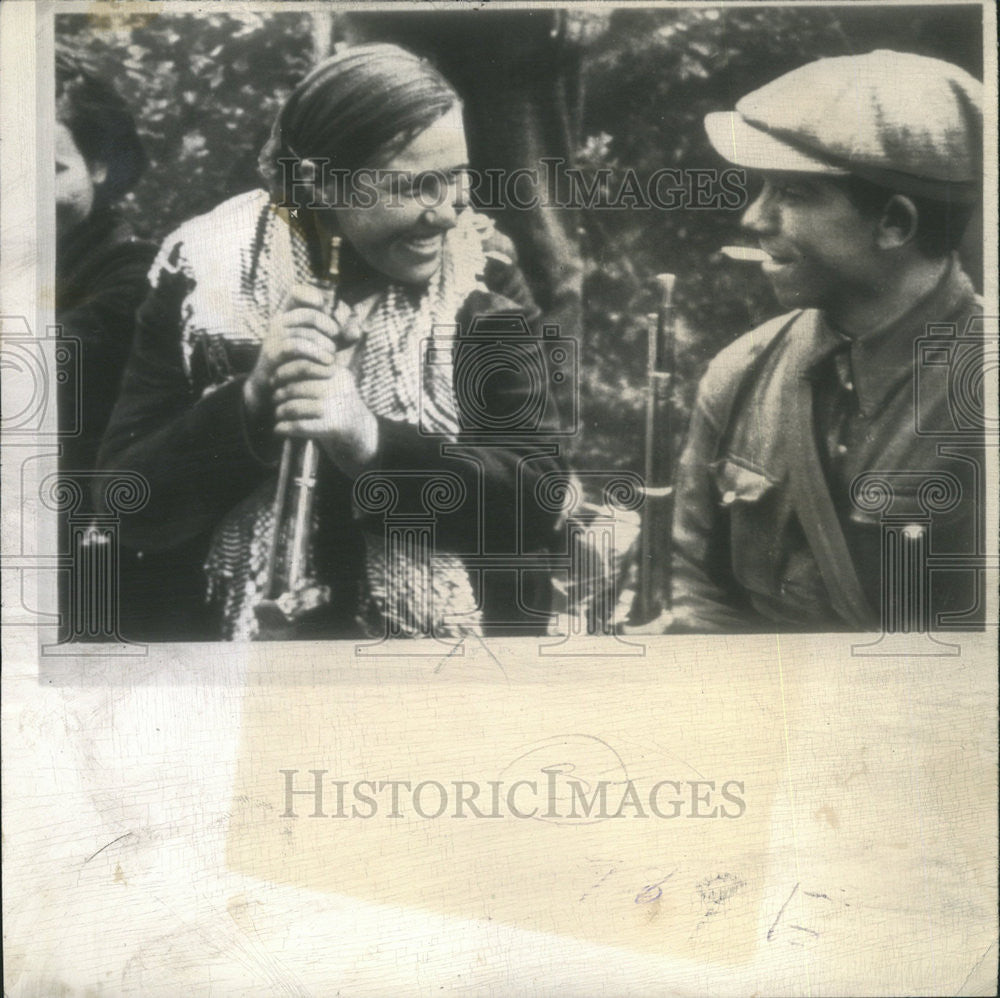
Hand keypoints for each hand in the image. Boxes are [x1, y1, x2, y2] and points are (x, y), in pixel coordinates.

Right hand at [242, 284, 343, 416]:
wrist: (274, 389)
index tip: (326, 311)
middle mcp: (279, 322)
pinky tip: (328, 364)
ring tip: (332, 358)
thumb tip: (356, 330)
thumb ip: (341, 338)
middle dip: (328, 328)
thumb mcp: (324, 347)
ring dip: (324, 345)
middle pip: (309, 314)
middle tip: (336, 343)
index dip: (312, 295)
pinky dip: (315, 354)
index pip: (296, 292)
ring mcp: (273, 337)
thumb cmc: (303, 364)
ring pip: (304, 332)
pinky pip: (295, 346)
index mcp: (289, 315)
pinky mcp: (271, 354)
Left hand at [272, 362, 378, 474]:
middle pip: (295, 387)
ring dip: (279, 412)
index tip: (273, 378)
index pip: (303, 365)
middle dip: (278, 394)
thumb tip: (276, 366)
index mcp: (337, 371)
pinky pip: (299, 426)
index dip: (283, 371)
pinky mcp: (333, 426)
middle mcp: (337, 387)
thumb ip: (312, 371)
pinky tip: (279, 429)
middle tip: (273, 398)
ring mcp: (336, 407)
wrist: (362, 432)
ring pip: (294, 407)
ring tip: (277, 414)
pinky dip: (284, 428)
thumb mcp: (332, 382)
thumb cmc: (338, 405)